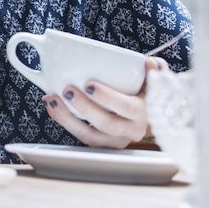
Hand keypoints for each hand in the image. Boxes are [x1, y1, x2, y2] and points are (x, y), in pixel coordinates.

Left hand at [42, 56, 167, 148]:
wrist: (149, 119)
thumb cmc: (147, 96)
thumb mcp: (156, 84)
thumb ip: (157, 72)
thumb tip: (151, 64)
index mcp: (142, 114)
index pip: (125, 108)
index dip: (107, 98)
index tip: (89, 85)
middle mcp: (129, 132)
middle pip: (105, 124)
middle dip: (84, 108)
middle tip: (67, 90)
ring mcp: (114, 141)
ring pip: (89, 136)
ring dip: (67, 119)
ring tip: (51, 100)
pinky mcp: (101, 143)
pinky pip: (81, 136)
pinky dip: (64, 121)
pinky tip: (52, 106)